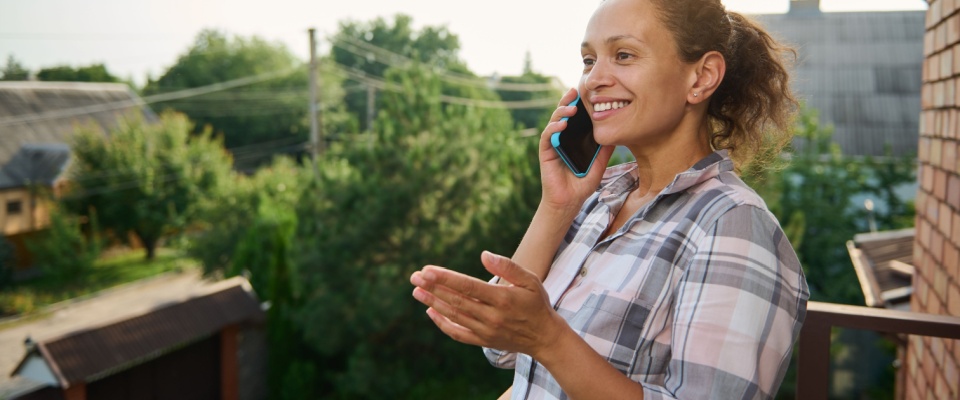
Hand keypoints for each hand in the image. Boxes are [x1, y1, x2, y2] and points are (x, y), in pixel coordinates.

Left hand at [410, 251, 566, 357]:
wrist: (545, 337)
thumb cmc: (536, 303)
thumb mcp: (530, 280)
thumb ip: (507, 266)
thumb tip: (483, 255)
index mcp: (503, 299)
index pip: (468, 287)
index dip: (446, 278)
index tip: (427, 270)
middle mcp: (492, 316)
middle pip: (456, 301)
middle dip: (433, 288)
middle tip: (414, 277)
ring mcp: (486, 331)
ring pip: (454, 316)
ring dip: (433, 303)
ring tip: (416, 291)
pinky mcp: (483, 341)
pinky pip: (458, 333)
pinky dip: (442, 323)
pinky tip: (430, 311)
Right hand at [539, 88, 615, 212]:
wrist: (569, 201)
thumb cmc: (582, 184)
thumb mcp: (599, 164)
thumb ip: (605, 150)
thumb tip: (618, 134)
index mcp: (574, 139)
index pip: (575, 117)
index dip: (579, 104)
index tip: (587, 93)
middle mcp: (562, 138)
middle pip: (563, 115)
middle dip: (568, 101)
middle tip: (576, 91)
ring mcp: (553, 145)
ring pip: (554, 122)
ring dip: (561, 113)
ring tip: (572, 108)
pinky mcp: (545, 152)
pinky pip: (547, 137)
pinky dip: (553, 129)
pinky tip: (561, 125)